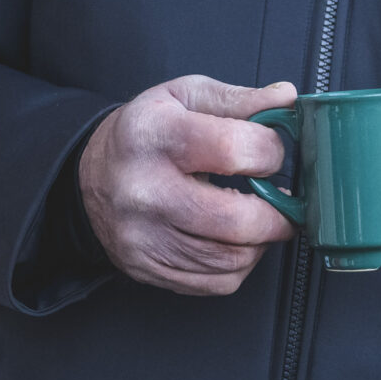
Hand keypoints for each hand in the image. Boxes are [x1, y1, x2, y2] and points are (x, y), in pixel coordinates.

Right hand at [77, 75, 298, 295]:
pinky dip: (241, 264)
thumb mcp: (186, 96)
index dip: (269, 152)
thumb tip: (288, 97)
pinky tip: (237, 241)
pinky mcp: (147, 268)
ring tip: (261, 217)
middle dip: (278, 214)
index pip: (232, 150)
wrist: (92, 174)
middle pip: (236, 220)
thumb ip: (240, 99)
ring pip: (232, 259)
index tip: (272, 153)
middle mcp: (144, 191)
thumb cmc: (148, 131)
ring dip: (263, 240)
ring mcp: (143, 237)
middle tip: (285, 201)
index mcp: (155, 136)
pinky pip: (218, 283)